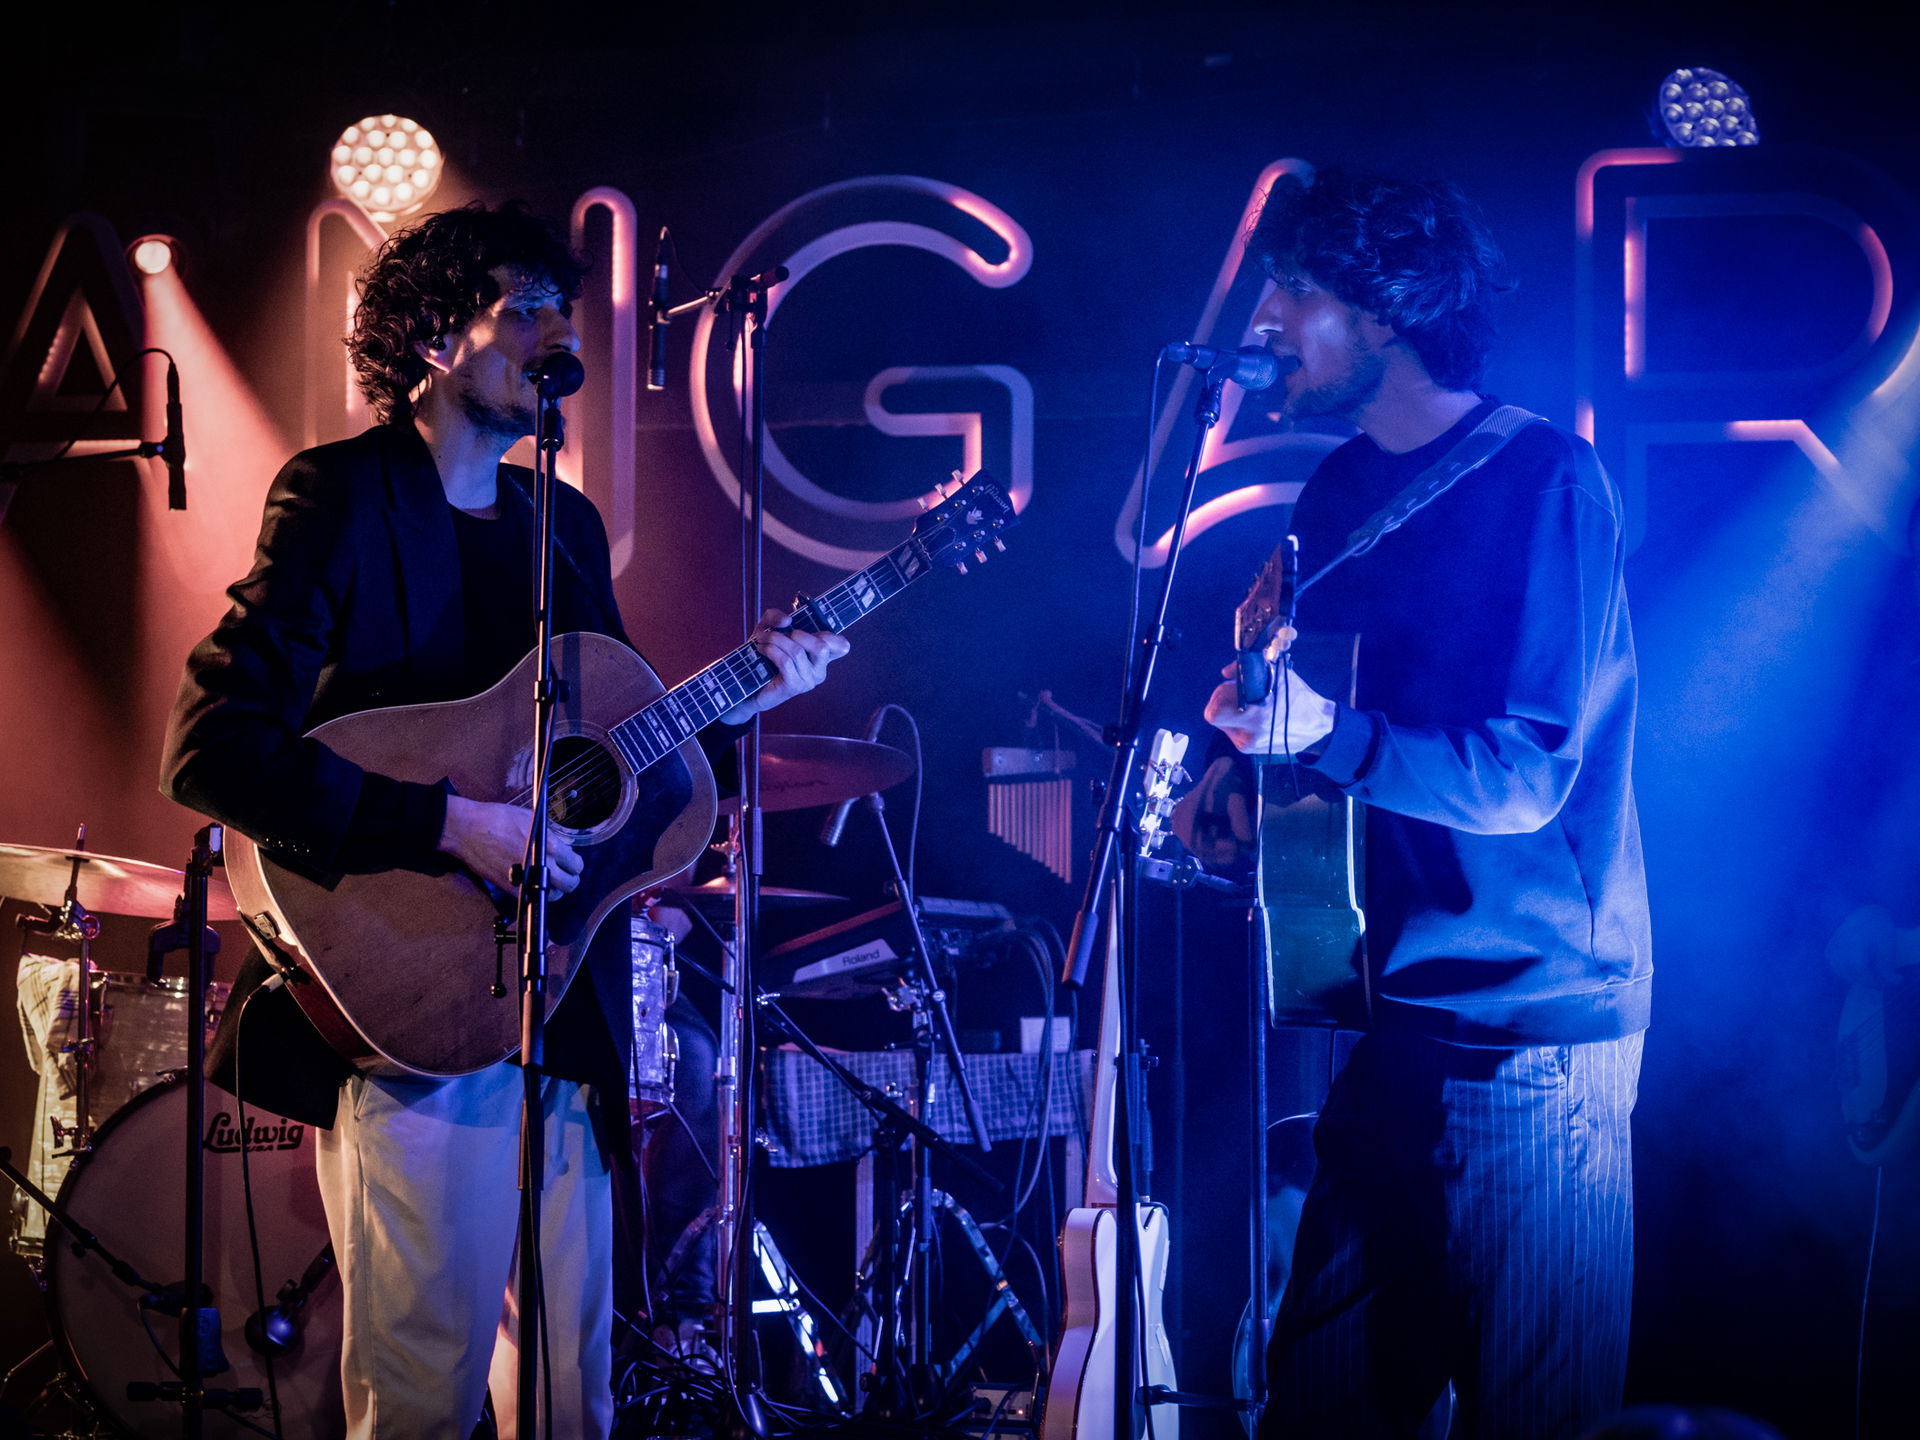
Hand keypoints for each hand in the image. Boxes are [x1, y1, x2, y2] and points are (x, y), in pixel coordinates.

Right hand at [439, 795, 584, 895]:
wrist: (470, 830)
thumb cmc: (498, 819)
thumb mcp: (531, 819)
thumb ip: (550, 835)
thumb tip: (561, 845)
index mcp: (550, 846)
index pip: (576, 864)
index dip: (575, 864)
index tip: (572, 862)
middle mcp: (542, 865)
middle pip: (569, 884)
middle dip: (570, 879)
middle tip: (566, 875)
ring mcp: (527, 879)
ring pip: (553, 895)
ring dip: (555, 889)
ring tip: (550, 881)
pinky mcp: (511, 888)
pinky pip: (533, 896)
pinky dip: (536, 892)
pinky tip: (534, 883)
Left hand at [719, 607, 850, 723]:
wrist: (746, 684)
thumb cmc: (762, 656)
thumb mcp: (768, 629)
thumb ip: (776, 617)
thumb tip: (788, 620)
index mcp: (820, 657)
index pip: (842, 646)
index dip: (831, 635)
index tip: (806, 629)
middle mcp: (819, 670)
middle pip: (822, 647)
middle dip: (797, 634)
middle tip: (778, 634)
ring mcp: (808, 681)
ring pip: (798, 652)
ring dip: (776, 640)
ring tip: (761, 639)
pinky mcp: (794, 686)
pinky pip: (786, 662)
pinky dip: (771, 650)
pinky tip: (761, 649)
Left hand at [1203, 658, 1337, 756]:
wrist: (1316, 726)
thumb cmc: (1296, 696)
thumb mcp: (1276, 675)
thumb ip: (1246, 670)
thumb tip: (1225, 673)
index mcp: (1255, 716)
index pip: (1215, 709)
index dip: (1220, 693)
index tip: (1233, 686)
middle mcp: (1249, 734)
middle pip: (1213, 716)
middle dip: (1220, 701)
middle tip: (1235, 692)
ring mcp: (1247, 745)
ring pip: (1222, 722)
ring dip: (1229, 710)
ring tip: (1250, 704)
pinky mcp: (1248, 749)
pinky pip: (1232, 730)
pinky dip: (1237, 720)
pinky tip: (1254, 715)